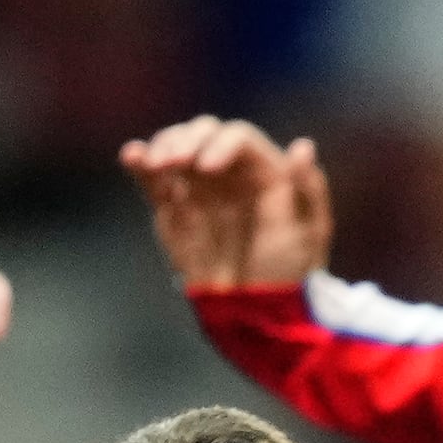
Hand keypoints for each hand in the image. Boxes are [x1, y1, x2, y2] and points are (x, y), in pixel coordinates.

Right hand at [119, 114, 332, 292]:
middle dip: (185, 140)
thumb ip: (309, 188)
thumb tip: (302, 147)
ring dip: (162, 147)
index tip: (207, 167)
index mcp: (264, 169)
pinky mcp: (172, 207)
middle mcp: (230, 171)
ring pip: (176, 149)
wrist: (254, 309)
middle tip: (173, 162)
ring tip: (153, 163)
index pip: (238, 138)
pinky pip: (154, 179)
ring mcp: (199, 186)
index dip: (221, 144)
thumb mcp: (310, 231)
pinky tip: (132, 155)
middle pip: (203, 134)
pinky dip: (140, 163)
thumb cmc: (291, 270)